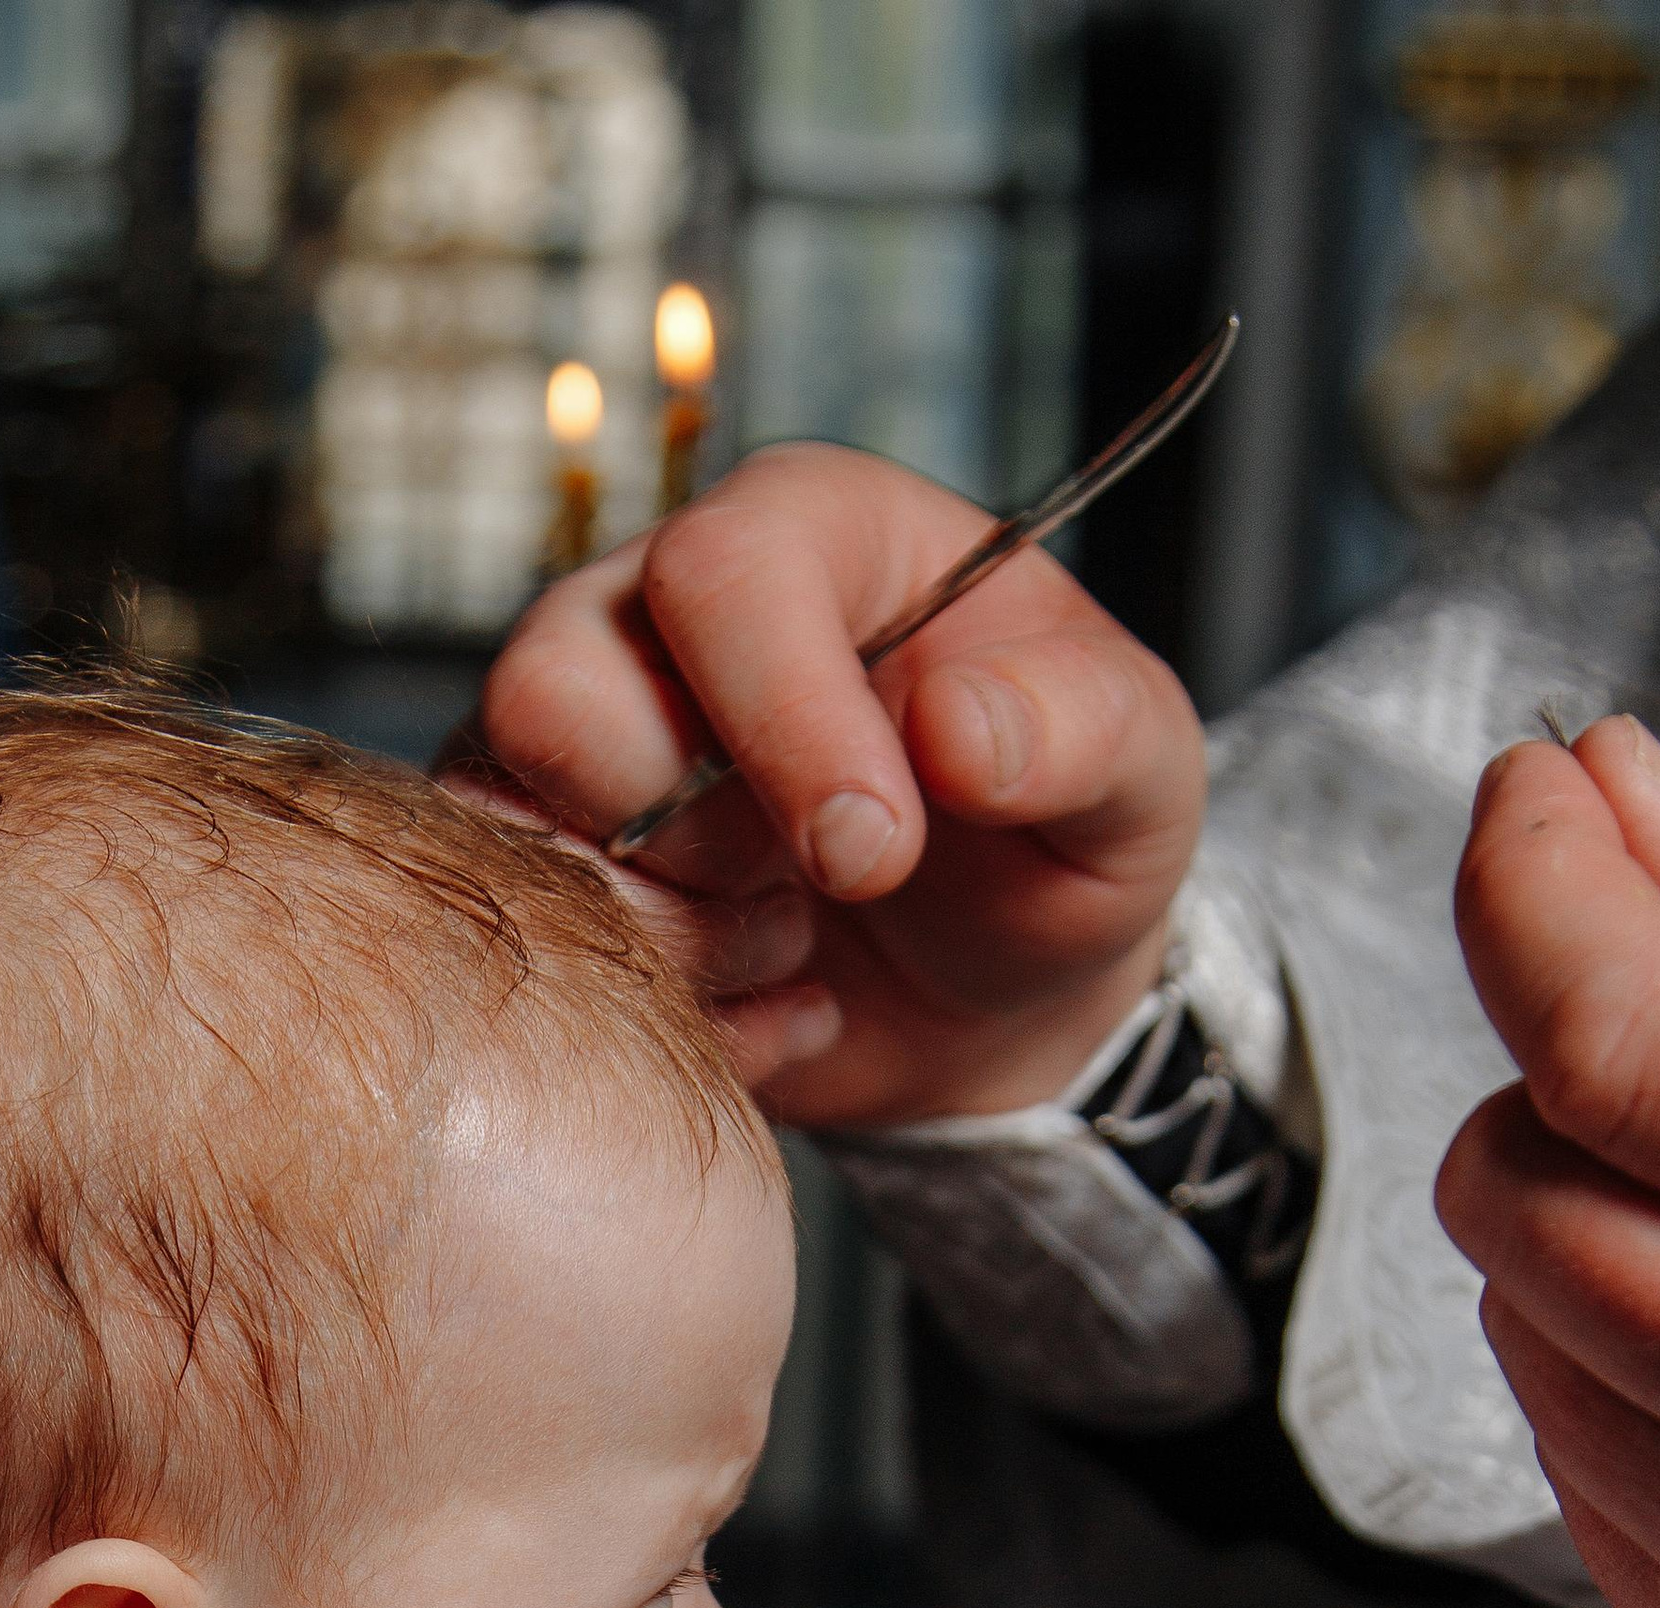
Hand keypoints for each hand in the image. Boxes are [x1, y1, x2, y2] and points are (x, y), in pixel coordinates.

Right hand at [472, 445, 1206, 1125]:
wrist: (1011, 994)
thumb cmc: (1065, 839)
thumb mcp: (1140, 775)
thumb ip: (1081, 729)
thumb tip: (956, 727)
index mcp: (815, 535)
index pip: (719, 572)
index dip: (781, 719)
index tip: (877, 850)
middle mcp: (665, 619)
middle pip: (556, 692)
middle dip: (701, 841)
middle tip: (834, 887)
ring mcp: (592, 754)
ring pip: (519, 831)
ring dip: (680, 937)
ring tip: (802, 943)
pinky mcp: (563, 877)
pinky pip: (544, 953)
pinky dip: (680, 1019)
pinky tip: (782, 1008)